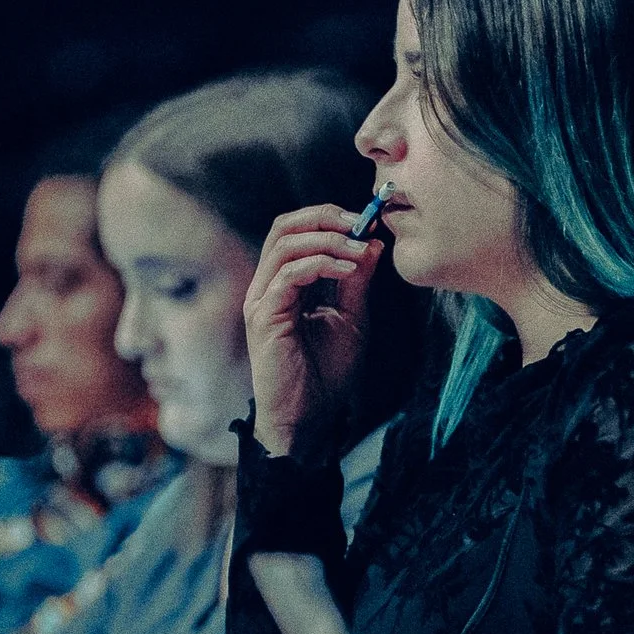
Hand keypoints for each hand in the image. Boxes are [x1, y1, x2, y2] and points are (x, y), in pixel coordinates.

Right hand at [244, 204, 384, 456]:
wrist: (310, 416)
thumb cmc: (326, 372)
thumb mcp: (351, 317)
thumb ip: (356, 280)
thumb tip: (372, 242)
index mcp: (284, 282)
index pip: (297, 231)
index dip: (330, 218)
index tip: (367, 221)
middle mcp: (267, 285)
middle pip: (284, 227)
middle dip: (325, 217)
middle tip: (361, 223)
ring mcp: (261, 299)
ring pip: (285, 244)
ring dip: (328, 240)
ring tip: (360, 250)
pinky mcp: (263, 316)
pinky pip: (288, 274)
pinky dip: (321, 265)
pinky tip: (348, 271)